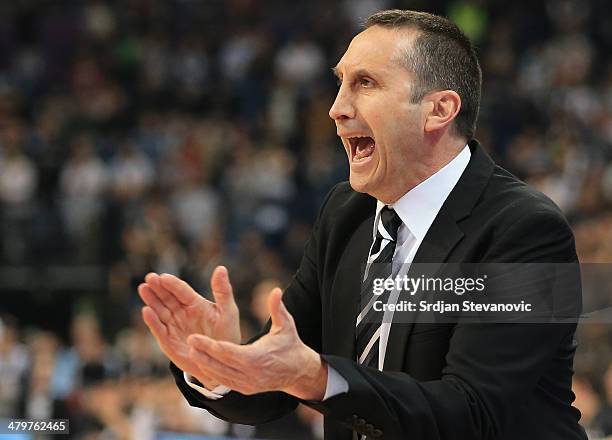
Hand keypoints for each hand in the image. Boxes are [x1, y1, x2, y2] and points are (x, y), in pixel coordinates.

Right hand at [138, 266, 240, 386]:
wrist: (222, 361)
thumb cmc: (226, 334)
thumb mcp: (228, 311)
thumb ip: (223, 291)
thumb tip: (221, 268)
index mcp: (195, 303)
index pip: (181, 290)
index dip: (172, 283)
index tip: (162, 276)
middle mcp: (181, 312)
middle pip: (167, 297)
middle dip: (158, 287)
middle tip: (149, 278)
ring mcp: (173, 326)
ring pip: (160, 310)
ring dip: (151, 300)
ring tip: (143, 288)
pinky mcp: (168, 341)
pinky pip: (159, 329)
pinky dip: (153, 321)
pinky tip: (146, 311)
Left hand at [186, 288, 327, 400]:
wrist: (298, 371)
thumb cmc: (290, 344)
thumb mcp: (286, 325)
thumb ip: (278, 308)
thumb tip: (276, 290)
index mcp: (258, 358)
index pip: (228, 352)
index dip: (210, 346)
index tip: (194, 337)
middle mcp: (251, 374)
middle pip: (220, 365)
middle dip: (202, 354)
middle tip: (188, 341)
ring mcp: (248, 384)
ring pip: (220, 376)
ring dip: (204, 364)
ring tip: (190, 351)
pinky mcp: (245, 389)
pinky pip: (225, 382)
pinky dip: (213, 373)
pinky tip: (202, 363)